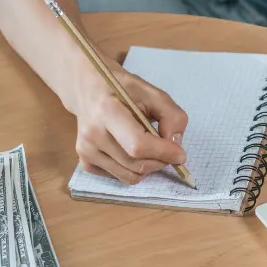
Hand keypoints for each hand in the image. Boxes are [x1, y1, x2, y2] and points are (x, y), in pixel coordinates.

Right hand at [75, 65, 188, 183]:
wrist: (89, 90)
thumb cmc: (122, 89)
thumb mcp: (152, 92)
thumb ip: (171, 115)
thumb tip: (174, 144)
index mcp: (107, 111)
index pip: (138, 145)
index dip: (163, 152)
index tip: (180, 154)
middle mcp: (92, 134)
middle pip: (136, 164)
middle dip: (160, 161)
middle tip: (169, 150)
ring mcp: (86, 151)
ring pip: (130, 176)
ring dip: (149, 167)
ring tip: (151, 148)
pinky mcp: (85, 162)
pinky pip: (120, 177)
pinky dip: (134, 169)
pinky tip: (132, 150)